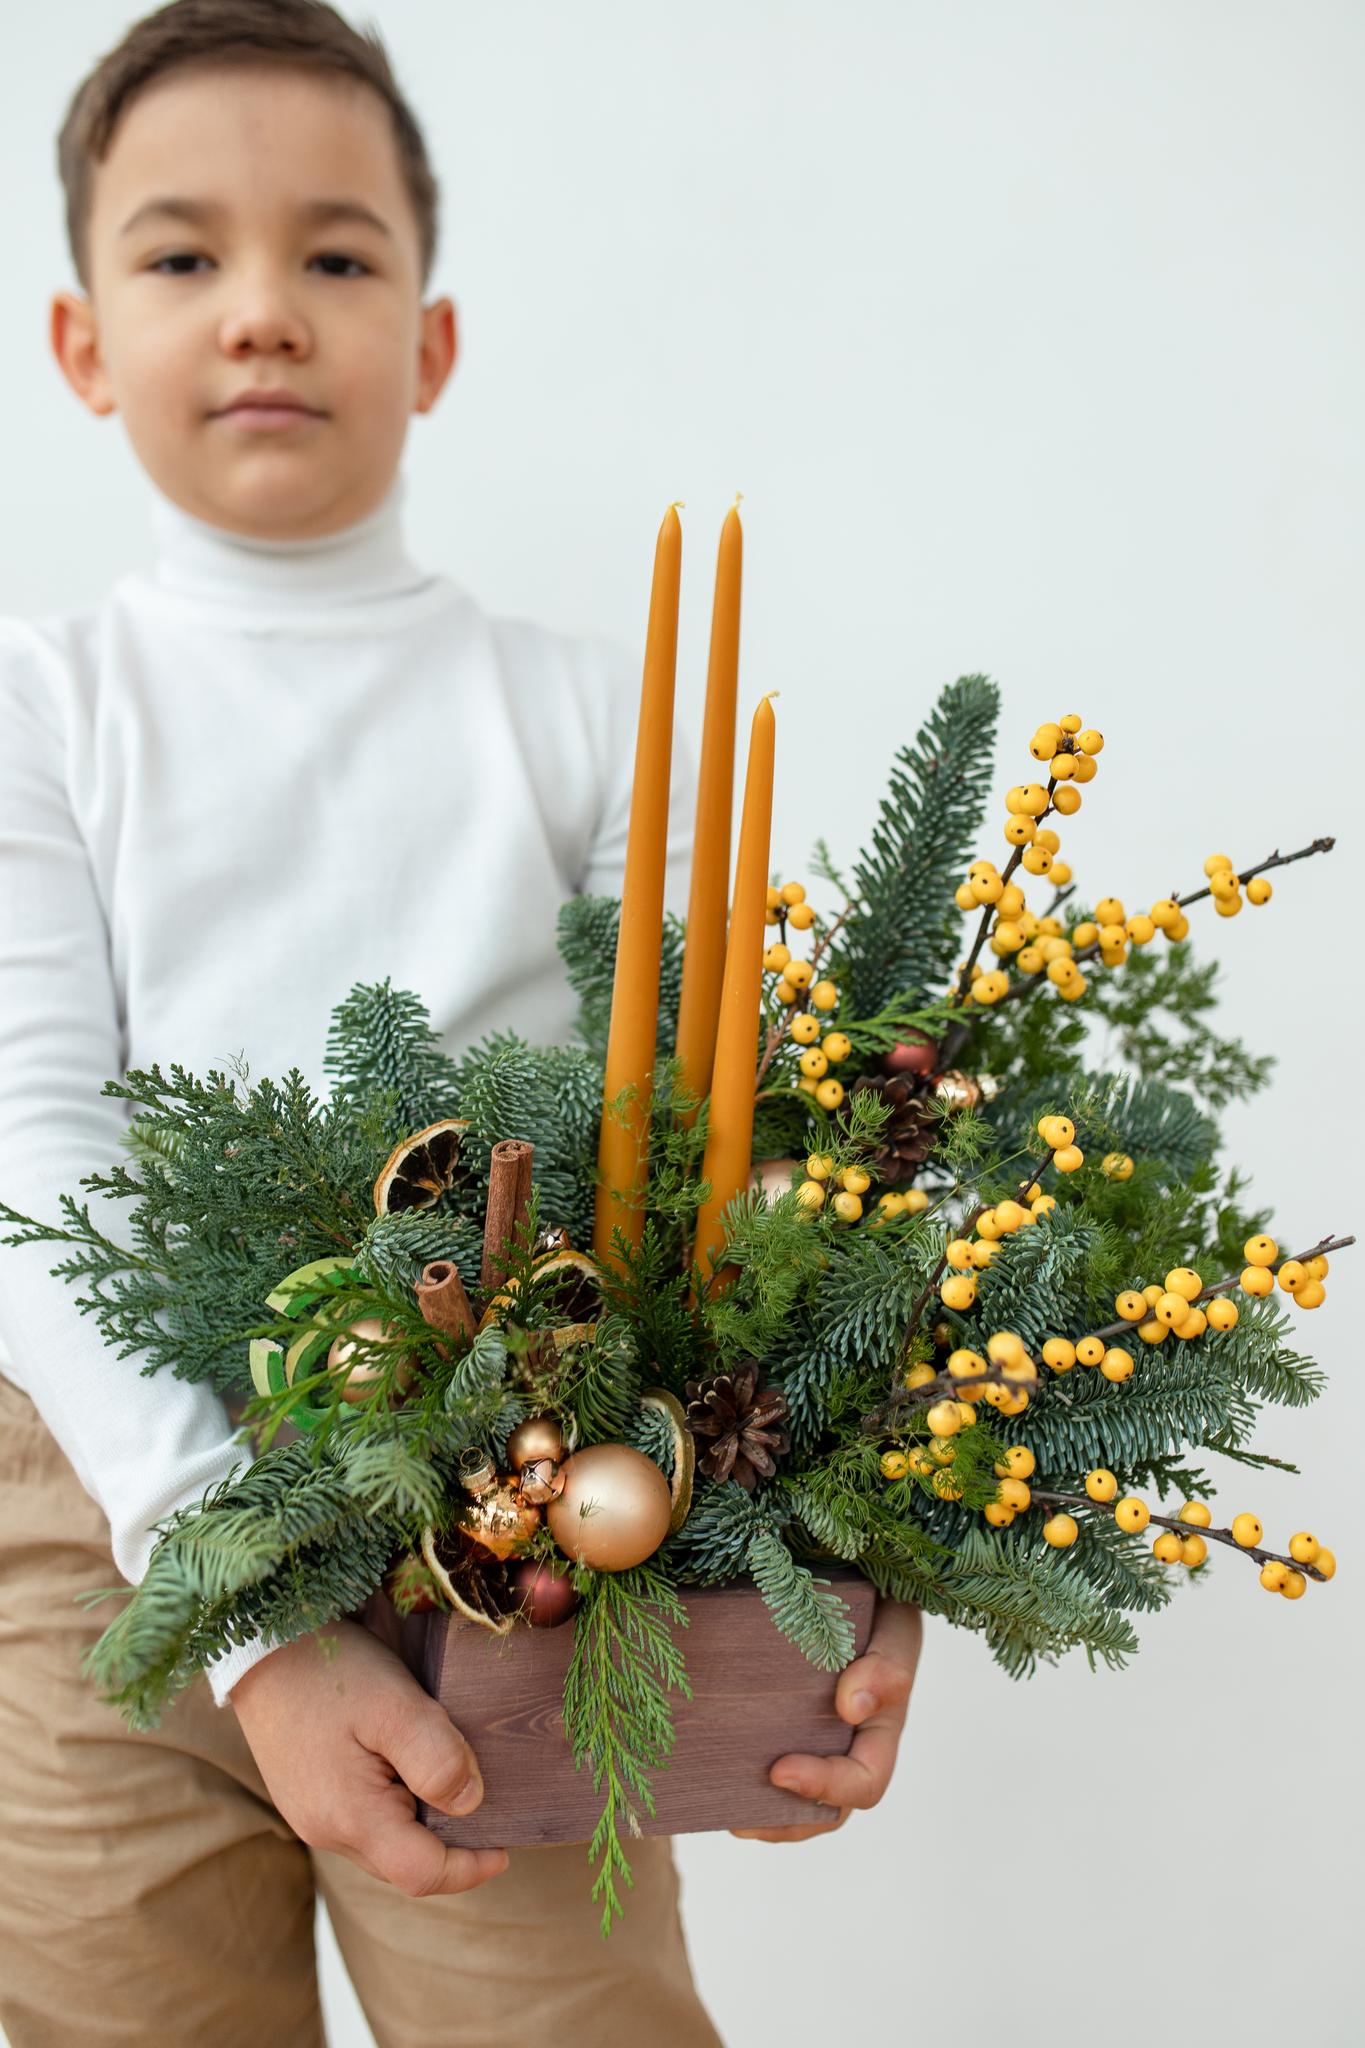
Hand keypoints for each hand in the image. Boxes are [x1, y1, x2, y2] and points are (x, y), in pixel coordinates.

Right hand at [229, 1617, 509, 1896]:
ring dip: (419, 1822)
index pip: (421, 1873)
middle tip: (483, 1801)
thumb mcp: (395, 1705)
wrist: (260, 1642)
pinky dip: (393, 1805)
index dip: (468, 1868)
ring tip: (446, 1774)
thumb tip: (471, 1803)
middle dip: (447, 1843)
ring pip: (382, 1841)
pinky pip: (360, 1819)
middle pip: (402, 1862)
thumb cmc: (330, 1671)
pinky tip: (404, 1764)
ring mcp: (310, 1814)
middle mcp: (325, 1829)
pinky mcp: (304, 1794)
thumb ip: (437, 1758)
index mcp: (350, 1818)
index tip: (504, 1847)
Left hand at [731, 1597, 922, 1841]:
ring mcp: (815, 1735)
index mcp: (880, 1729)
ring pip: (795, 1799)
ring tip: (721, 1808)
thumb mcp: (895, 1625)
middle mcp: (849, 1743)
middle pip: (827, 1810)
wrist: (856, 1578)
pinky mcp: (782, 1719)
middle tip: (738, 1815)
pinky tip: (712, 1768)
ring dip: (762, 1813)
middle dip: (784, 1821)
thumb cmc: (882, 1603)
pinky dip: (744, 1778)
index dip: (824, 1788)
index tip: (779, 1771)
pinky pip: (766, 1761)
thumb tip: (851, 1708)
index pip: (864, 1782)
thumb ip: (886, 1664)